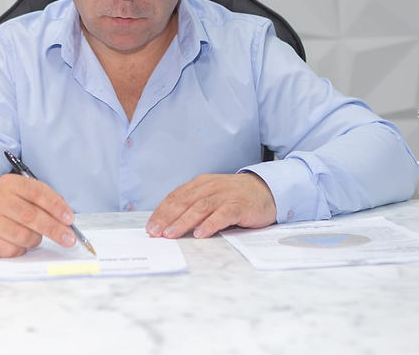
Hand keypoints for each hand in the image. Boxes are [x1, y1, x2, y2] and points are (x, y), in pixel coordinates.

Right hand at [0, 174, 77, 257]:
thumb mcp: (21, 193)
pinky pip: (11, 250)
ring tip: (32, 236)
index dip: (56, 207)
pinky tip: (15, 242)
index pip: (37, 192)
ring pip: (23, 236)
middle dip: (54, 229)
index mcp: (9, 183)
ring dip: (35, 240)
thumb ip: (43, 200)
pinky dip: (20, 249)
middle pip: (31, 216)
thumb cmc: (5, 203)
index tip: (69, 219)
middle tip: (69, 239)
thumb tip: (65, 218)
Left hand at [145, 172, 276, 239]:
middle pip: (184, 202)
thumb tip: (170, 224)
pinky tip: (200, 233)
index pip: (176, 197)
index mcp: (200, 184)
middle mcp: (210, 187)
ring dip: (183, 221)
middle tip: (155, 232)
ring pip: (199, 208)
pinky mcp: (239, 206)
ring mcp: (225, 195)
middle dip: (167, 217)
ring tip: (171, 234)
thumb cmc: (236, 196)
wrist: (267, 189)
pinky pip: (222, 214)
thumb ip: (194, 205)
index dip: (161, 211)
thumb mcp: (212, 196)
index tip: (150, 226)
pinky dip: (210, 224)